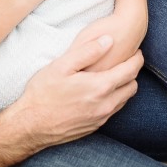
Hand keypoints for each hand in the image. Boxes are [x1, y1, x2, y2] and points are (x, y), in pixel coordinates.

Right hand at [10, 36, 142, 146]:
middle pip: (132, 86)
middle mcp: (106, 104)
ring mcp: (101, 118)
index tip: (136, 51)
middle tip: (124, 62)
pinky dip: (114, 98)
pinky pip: (114, 110)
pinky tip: (101, 91)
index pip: (131, 70)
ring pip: (125, 99)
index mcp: (100, 87)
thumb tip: (109, 40)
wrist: (29, 126)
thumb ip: (88, 51)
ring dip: (124, 86)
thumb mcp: (62, 65)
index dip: (137, 58)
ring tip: (113, 75)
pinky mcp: (95, 127)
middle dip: (132, 73)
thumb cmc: (43, 93)